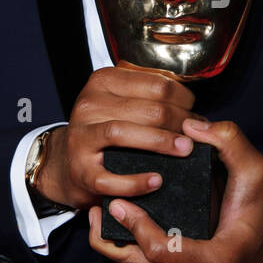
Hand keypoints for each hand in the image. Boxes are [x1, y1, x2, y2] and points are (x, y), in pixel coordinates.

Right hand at [36, 61, 202, 210]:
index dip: (184, 99)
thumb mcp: (119, 101)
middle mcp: (89, 104)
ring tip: (184, 150)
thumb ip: (149, 95)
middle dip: (180, 122)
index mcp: (104, 82)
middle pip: (148, 109)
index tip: (193, 113)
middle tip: (195, 137)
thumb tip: (191, 107)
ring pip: (124, 132)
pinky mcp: (80, 170)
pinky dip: (135, 181)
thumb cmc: (103, 130)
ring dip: (161, 142)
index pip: (157, 84)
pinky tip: (156, 181)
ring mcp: (81, 137)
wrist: (67, 162)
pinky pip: (110, 177)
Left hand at [88, 116, 262, 262]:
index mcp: (221, 262)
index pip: (162, 251)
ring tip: (105, 218)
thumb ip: (229, 141)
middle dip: (119, 237)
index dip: (135, 226)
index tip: (117, 203)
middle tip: (102, 207)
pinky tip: (125, 236)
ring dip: (123, 249)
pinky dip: (138, 260)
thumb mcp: (256, 171)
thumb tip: (190, 126)